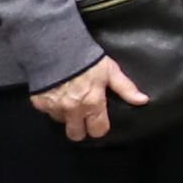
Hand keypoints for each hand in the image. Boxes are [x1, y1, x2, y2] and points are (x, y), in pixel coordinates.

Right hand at [30, 58, 150, 143]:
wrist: (55, 47)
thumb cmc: (86, 59)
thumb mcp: (110, 71)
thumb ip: (126, 88)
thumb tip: (142, 100)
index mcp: (92, 104)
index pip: (98, 130)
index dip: (99, 127)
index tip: (99, 121)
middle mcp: (73, 110)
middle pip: (76, 135)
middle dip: (80, 129)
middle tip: (82, 117)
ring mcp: (54, 108)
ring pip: (61, 122)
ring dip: (66, 115)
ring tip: (69, 100)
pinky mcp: (39, 103)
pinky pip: (47, 112)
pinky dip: (52, 106)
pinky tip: (57, 93)